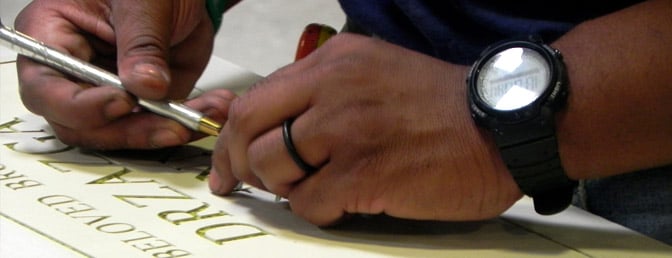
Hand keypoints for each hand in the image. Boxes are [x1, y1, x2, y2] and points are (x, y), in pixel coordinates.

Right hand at [15, 0, 227, 148]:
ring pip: (120, 133)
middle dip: (130, 130)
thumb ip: (142, 43)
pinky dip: (187, 123)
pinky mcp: (141, 104)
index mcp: (52, 37)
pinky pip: (157, 126)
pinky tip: (212, 109)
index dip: (80, 105)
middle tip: (171, 125)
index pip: (46, 88)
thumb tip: (145, 86)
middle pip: (80, 124)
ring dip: (165, 131)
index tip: (124, 101)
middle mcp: (73, 73)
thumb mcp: (144, 2)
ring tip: (202, 118)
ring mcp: (107, 92)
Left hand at [210, 33, 522, 225]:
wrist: (503, 127)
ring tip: (315, 189)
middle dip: (240, 163)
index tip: (228, 163)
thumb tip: (277, 127)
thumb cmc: (441, 106)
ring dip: (283, 188)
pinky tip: (344, 204)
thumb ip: (324, 92)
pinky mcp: (365, 173)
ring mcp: (347, 130)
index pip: (256, 96)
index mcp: (334, 61)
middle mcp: (333, 88)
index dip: (233, 136)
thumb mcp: (375, 74)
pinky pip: (309, 203)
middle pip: (250, 128)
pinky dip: (317, 211)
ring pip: (272, 167)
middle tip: (248, 184)